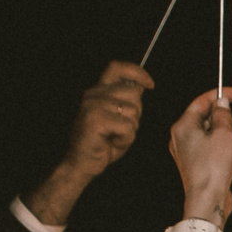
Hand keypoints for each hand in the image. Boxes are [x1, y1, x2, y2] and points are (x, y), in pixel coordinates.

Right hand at [23, 62, 154, 227]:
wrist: (81, 164)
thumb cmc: (102, 144)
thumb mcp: (118, 118)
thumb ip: (127, 102)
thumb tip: (141, 86)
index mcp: (98, 91)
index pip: (116, 67)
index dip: (137, 72)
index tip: (150, 84)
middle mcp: (93, 94)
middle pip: (132, 93)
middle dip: (136, 113)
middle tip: (121, 128)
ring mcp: (93, 105)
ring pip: (133, 112)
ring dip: (130, 130)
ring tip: (114, 136)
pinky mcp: (95, 119)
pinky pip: (128, 127)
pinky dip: (125, 140)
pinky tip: (111, 143)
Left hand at [170, 87, 231, 224]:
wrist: (207, 200)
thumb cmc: (213, 168)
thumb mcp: (225, 134)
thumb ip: (224, 115)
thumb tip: (222, 104)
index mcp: (183, 125)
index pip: (203, 100)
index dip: (223, 94)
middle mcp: (180, 137)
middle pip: (206, 118)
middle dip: (225, 125)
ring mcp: (185, 152)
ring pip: (211, 136)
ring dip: (226, 143)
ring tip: (230, 156)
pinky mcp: (194, 164)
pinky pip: (211, 151)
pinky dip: (223, 155)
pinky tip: (229, 167)